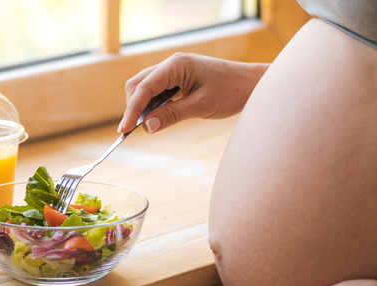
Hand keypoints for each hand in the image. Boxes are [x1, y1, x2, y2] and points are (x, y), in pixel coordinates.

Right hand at [117, 53, 267, 133]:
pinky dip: (154, 105)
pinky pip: (158, 91)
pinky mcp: (178, 79)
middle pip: (138, 85)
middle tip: (137, 130)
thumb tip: (147, 127)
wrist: (251, 85)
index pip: (143, 87)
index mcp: (176, 65)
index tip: (125, 130)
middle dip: (134, 107)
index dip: (132, 109)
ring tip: (149, 125)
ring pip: (146, 88)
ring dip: (143, 107)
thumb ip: (172, 115)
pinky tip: (159, 117)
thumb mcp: (201, 106)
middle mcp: (171, 64)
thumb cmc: (231, 91)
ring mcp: (174, 71)